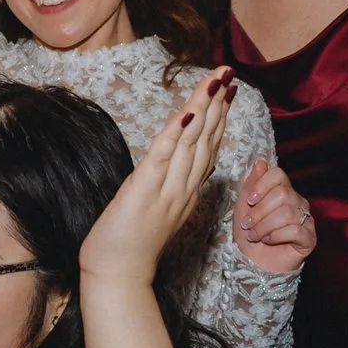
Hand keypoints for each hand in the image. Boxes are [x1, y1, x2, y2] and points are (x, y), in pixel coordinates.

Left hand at [79, 69, 235, 286]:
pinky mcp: (144, 192)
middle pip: (206, 140)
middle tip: (228, 74)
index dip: (220, 117)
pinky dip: (175, 134)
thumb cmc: (132, 241)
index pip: (209, 147)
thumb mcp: (160, 206)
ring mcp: (167, 191)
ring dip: (204, 110)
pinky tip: (185, 113)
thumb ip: (171, 181)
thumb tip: (177, 154)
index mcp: (188, 191)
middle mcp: (184, 189)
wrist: (118, 273)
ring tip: (215, 82)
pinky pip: (163, 158)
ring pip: (190, 144)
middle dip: (217, 104)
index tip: (228, 90)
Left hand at [233, 158, 314, 274]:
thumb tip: (261, 161)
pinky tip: (268, 241)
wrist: (253, 263)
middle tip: (248, 224)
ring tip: (255, 235)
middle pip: (282, 194)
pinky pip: (295, 229)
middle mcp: (297, 202)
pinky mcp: (309, 237)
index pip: (278, 175)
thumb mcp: (243, 207)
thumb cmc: (249, 235)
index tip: (250, 201)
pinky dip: (276, 236)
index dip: (262, 186)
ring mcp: (305, 219)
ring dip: (265, 226)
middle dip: (260, 211)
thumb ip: (251, 184)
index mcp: (282, 191)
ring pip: (287, 213)